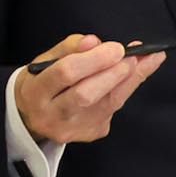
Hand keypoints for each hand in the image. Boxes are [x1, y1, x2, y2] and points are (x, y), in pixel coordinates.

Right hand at [16, 34, 164, 144]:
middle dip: (114, 72)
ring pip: (107, 105)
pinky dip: (125, 91)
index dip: (94, 59)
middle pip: (87, 94)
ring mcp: (71, 130)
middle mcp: (51, 116)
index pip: (66, 73)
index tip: (117, 47)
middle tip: (133, 56)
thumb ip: (69, 47)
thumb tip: (94, 42)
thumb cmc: (41, 82)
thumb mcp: (45, 60)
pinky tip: (132, 77)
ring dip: (129, 80)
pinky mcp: (88, 135)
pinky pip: (112, 111)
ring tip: (145, 61)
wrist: (30, 116)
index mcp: (36, 92)